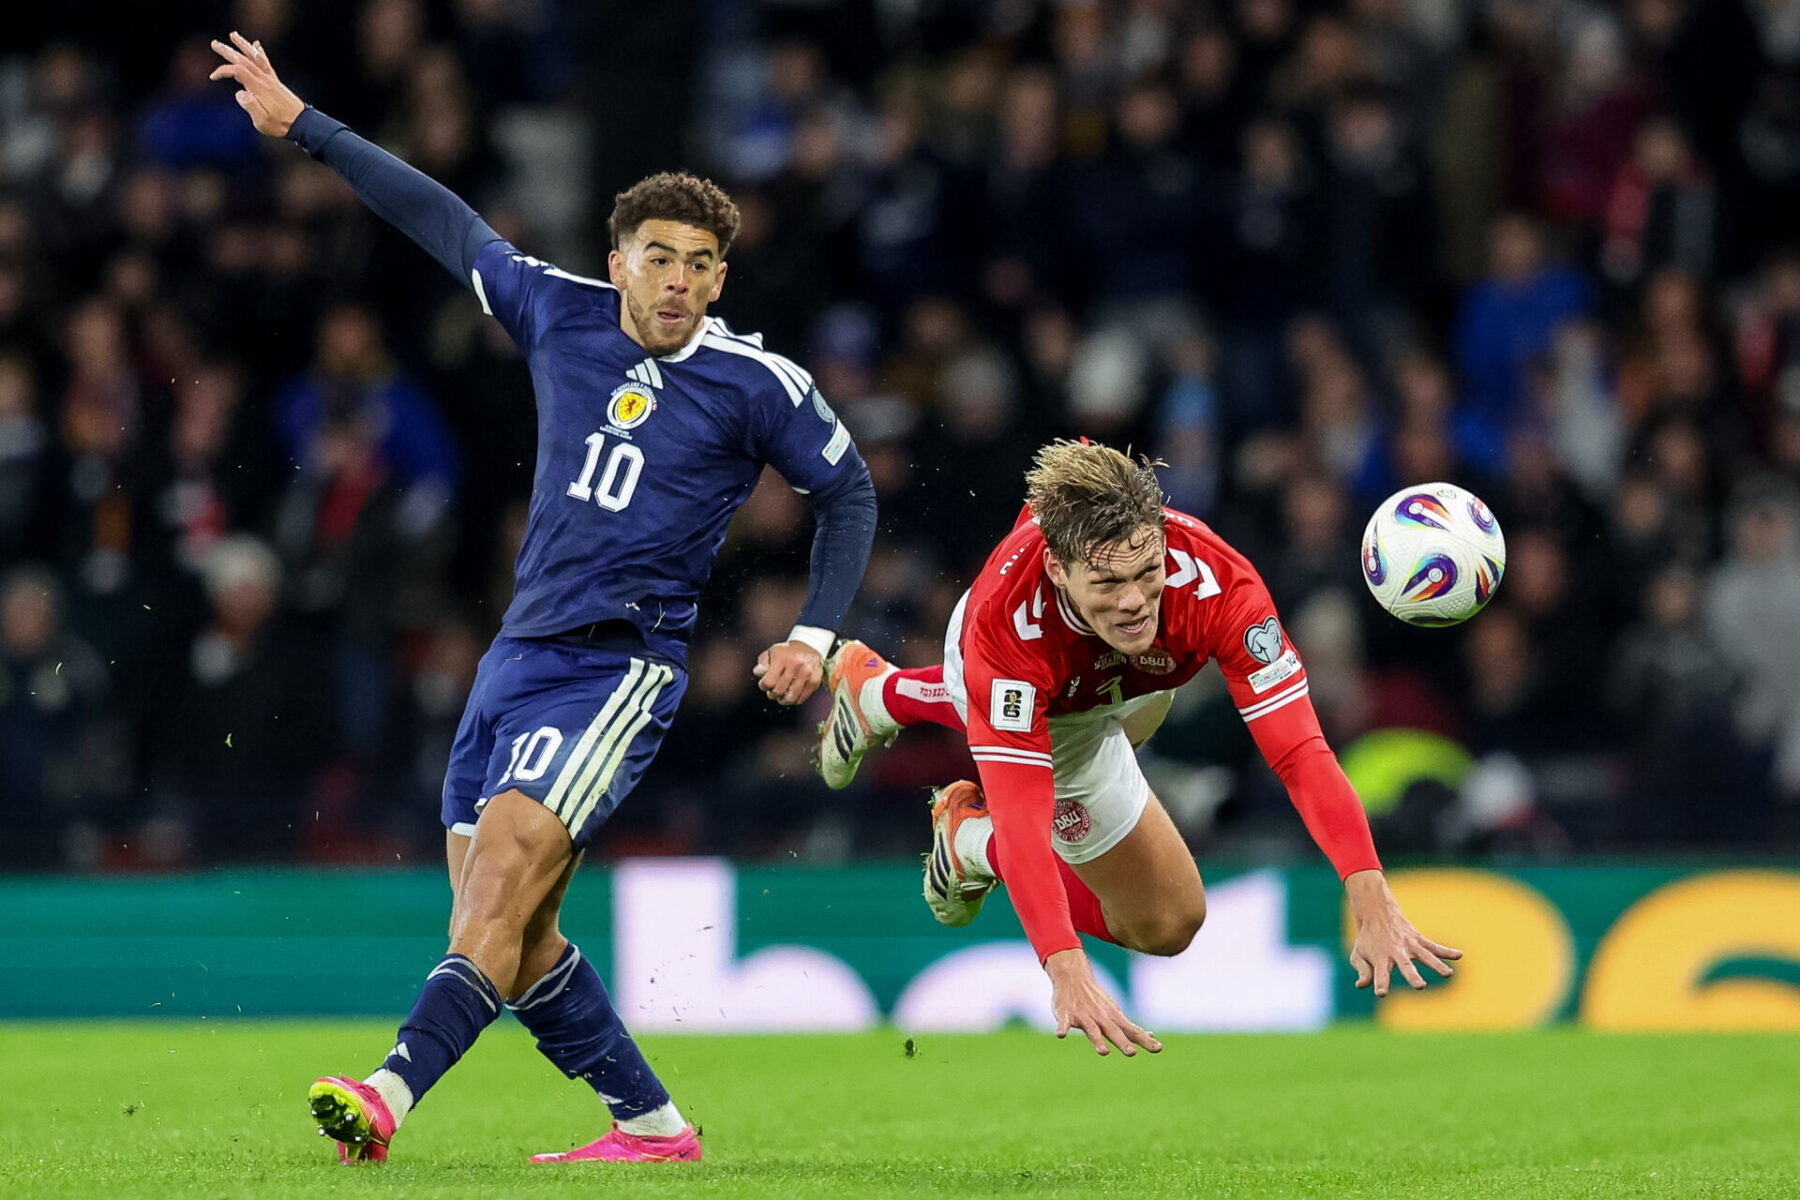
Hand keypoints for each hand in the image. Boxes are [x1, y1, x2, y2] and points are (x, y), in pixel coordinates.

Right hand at [209, 31, 304, 137]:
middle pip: (244, 61)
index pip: (238, 71)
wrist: (303, 125)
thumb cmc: (281, 125)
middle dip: (228, 51)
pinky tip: (257, 45)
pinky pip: (266, 63)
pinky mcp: (276, 82)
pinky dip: (260, 53)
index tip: (212, 76)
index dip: (223, 71)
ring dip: (243, 45)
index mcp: (259, 88)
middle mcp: (265, 80)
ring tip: (233, 35)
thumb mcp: (262, 122)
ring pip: (255, 58)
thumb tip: (239, 93)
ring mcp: (271, 80)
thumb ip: (250, 106)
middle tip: (214, 43)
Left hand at [752, 640, 823, 706]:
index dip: (763, 686)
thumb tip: (758, 673)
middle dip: (772, 694)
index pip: (769, 682)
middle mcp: (796, 666)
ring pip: (790, 698)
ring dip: (782, 700)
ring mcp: (807, 674)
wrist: (810, 645)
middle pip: (779, 691)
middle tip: (772, 691)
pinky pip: (801, 699)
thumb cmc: (787, 651)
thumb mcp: (771, 652)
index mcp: (783, 658)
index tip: (764, 684)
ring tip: (780, 696)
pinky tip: (790, 695)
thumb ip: (762, 663)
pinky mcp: (815, 681)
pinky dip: (793, 701)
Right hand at [1045, 949, 1162, 1056]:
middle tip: (1131, 1053)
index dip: (1145, 1040)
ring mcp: (1084, 1016)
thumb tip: (1151, 1036)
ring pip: (1091, 1030)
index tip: (1159, 1048)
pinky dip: (1063, 1028)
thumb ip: (1130, 1028)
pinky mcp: (1066, 1015)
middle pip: (1113, 1032)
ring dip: (1097, 1041)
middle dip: (1122, 1042)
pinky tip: (1061, 1035)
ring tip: (1103, 1052)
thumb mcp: (1115, 1012)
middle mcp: (1101, 1018)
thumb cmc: (1096, 1000)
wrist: (1072, 977)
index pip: (1132, 1031)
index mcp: (1113, 1019)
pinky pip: (1064, 1023)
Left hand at [1345, 869, 1461, 996]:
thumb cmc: (1367, 939)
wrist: (1376, 913)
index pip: (1379, 973)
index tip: (1382, 993)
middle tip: (1420, 986)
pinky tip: (1459, 955)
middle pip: (1405, 965)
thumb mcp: (1358, 954)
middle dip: (1413, 975)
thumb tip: (1360, 985)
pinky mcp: (1418, 939)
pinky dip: (1446, 951)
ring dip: (1436, 964)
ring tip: (1448, 974)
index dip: (1380, 983)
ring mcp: (1409, 945)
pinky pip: (1434, 946)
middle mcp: (1396, 951)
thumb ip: (1362, 970)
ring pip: (1425, 955)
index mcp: (1380, 958)